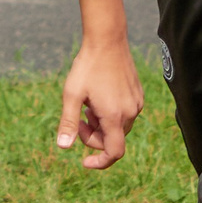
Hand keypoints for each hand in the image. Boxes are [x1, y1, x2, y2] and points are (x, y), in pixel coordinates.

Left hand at [55, 36, 142, 169]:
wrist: (107, 40)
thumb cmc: (87, 67)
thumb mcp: (72, 95)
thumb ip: (68, 122)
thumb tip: (63, 147)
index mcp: (114, 116)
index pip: (114, 153)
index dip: (100, 162)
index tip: (84, 161)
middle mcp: (130, 112)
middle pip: (112, 140)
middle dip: (93, 135)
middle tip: (79, 116)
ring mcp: (136, 103)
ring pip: (118, 127)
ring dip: (101, 124)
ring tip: (89, 104)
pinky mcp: (138, 95)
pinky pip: (125, 115)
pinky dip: (110, 114)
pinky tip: (99, 97)